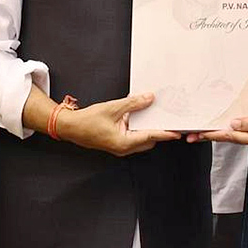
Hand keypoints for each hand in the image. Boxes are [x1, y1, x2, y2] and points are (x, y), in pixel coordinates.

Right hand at [58, 94, 180, 156]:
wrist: (70, 127)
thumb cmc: (87, 121)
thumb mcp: (113, 108)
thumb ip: (133, 103)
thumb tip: (149, 98)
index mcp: (123, 143)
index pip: (150, 136)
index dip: (165, 133)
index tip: (177, 132)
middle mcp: (123, 148)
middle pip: (148, 140)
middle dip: (157, 130)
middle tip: (166, 119)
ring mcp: (119, 147)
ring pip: (140, 139)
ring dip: (146, 128)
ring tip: (152, 114)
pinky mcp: (116, 143)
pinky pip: (132, 136)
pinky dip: (137, 127)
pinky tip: (137, 115)